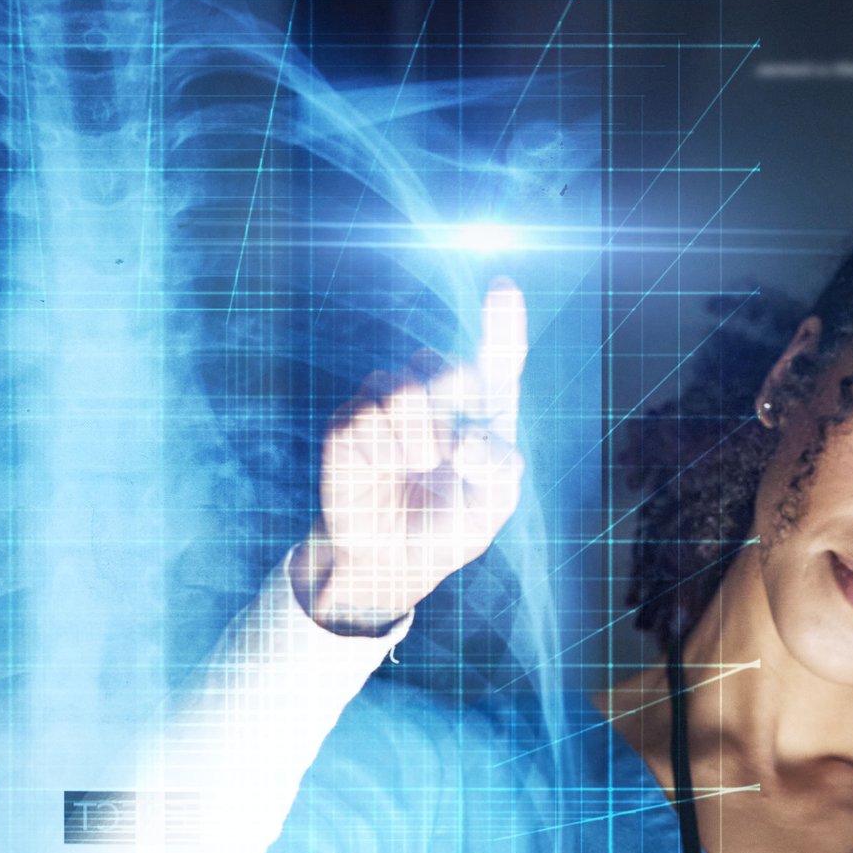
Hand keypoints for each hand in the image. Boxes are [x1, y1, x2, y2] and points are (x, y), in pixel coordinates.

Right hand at [288, 278, 527, 633]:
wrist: (390, 564)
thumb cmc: (447, 529)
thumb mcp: (490, 508)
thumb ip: (497, 472)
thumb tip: (466, 444)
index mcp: (479, 411)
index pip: (496, 360)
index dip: (502, 324)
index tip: (504, 288)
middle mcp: (434, 397)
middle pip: (449, 367)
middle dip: (455, 407)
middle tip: (453, 455)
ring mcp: (387, 406)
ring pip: (402, 387)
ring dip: (418, 436)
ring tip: (420, 466)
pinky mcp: (348, 425)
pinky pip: (365, 418)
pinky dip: (382, 451)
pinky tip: (386, 471)